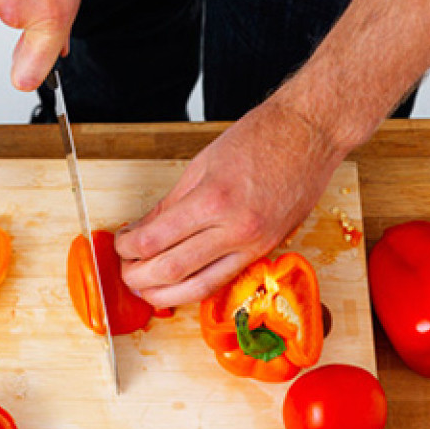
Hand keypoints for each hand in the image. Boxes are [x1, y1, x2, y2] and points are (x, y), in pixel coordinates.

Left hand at [112, 96, 345, 306]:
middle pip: (173, 269)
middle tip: (125, 271)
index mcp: (212, 200)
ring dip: (166, 294)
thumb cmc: (258, 139)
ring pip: (201, 286)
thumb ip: (169, 204)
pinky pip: (226, 279)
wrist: (309, 135)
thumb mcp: (201, 165)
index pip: (155, 239)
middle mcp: (235, 229)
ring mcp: (255, 244)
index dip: (128, 248)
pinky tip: (179, 284)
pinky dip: (197, 286)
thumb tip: (142, 230)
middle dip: (139, 276)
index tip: (120, 245)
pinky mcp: (268, 250)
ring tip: (145, 287)